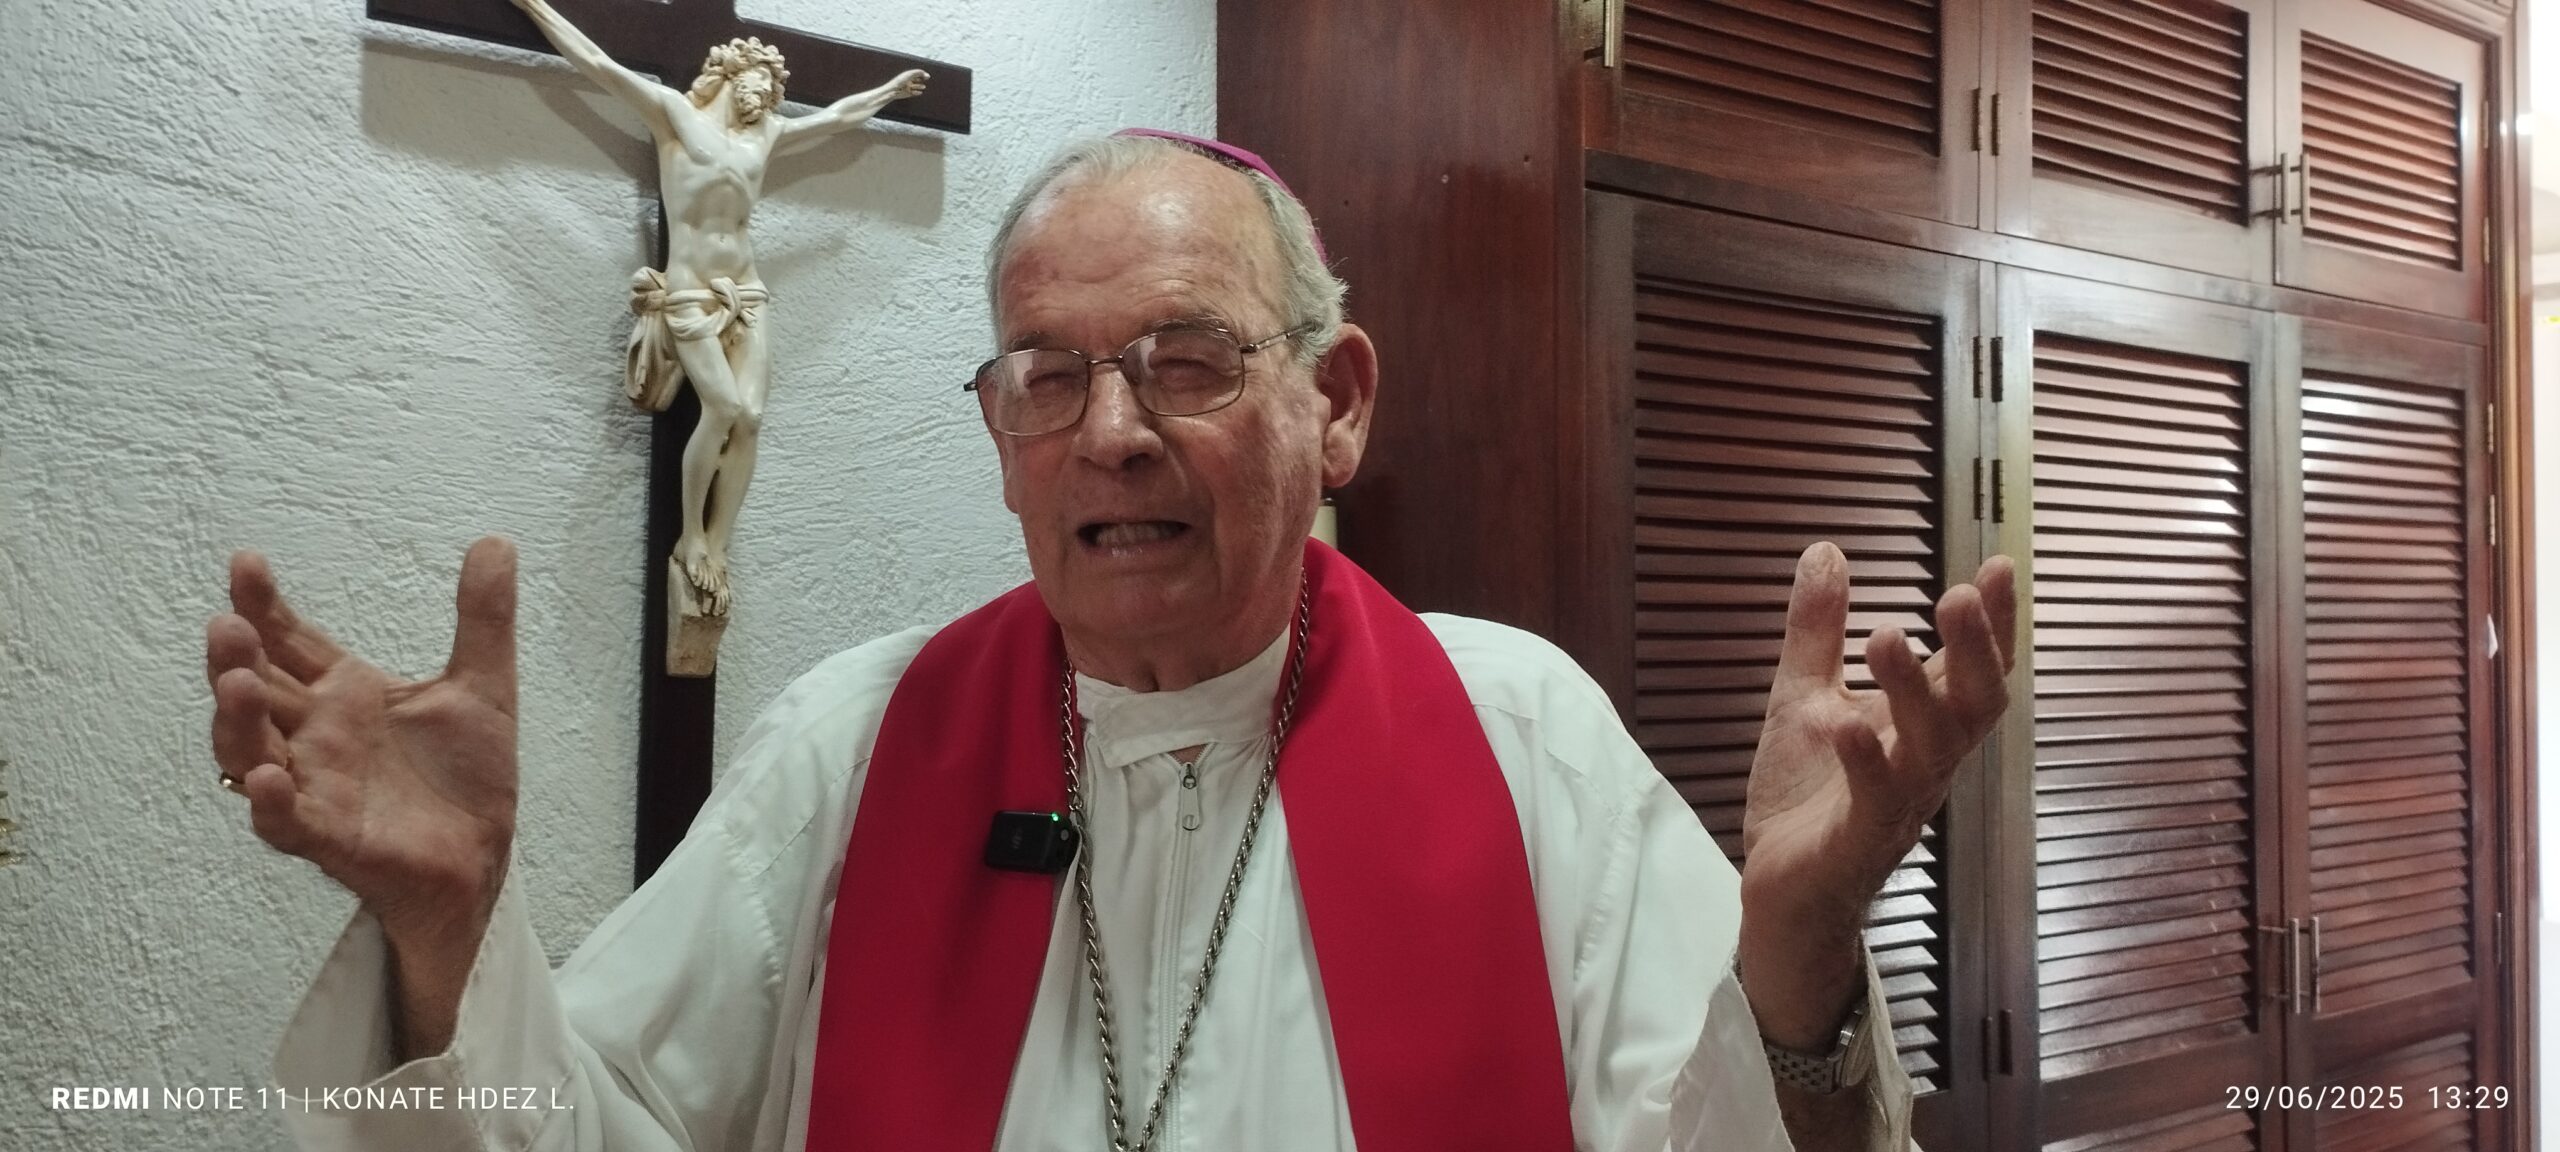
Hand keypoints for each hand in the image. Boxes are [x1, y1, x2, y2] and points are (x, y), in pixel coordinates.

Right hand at [205, 538, 519, 1006]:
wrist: (482, 858)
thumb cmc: (463, 778)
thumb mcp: (483, 686)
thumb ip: (483, 618)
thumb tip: (496, 541)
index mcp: (344, 695)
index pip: (289, 640)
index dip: (264, 605)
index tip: (246, 562)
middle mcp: (316, 737)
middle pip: (257, 691)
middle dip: (236, 658)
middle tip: (226, 623)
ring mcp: (316, 787)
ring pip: (252, 752)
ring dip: (238, 721)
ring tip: (237, 683)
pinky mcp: (329, 838)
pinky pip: (286, 823)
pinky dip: (273, 803)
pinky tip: (269, 778)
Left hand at [892, 68, 928, 97]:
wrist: (893, 90)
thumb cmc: (899, 81)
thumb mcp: (910, 75)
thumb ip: (919, 73)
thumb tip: (927, 75)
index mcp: (908, 75)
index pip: (917, 73)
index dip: (922, 73)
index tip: (927, 76)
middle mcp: (908, 80)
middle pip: (917, 79)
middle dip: (922, 79)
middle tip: (926, 79)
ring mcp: (908, 87)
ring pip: (916, 86)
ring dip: (920, 86)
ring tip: (923, 87)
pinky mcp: (908, 93)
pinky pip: (914, 93)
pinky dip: (917, 92)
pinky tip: (920, 92)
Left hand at [1735, 543, 2015, 1044]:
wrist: (1782, 890)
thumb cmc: (1808, 796)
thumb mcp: (1804, 696)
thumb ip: (1818, 630)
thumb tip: (1826, 550)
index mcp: (1922, 726)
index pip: (1974, 668)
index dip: (1994, 623)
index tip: (2000, 565)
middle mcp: (1926, 763)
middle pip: (1976, 706)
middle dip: (1977, 651)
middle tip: (1961, 595)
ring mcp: (1898, 803)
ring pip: (1930, 749)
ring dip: (1915, 693)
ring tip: (1887, 637)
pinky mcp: (1858, 840)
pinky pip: (1875, 800)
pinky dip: (1867, 762)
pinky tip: (1850, 724)